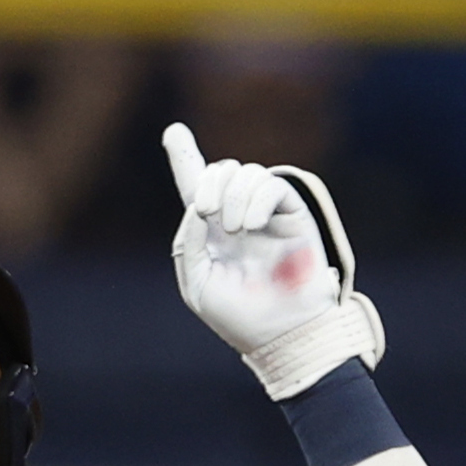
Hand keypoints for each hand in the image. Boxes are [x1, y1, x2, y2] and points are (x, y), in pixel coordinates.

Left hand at [162, 121, 383, 400]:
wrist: (282, 333)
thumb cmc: (239, 317)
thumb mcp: (197, 283)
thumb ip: (187, 243)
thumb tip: (197, 205)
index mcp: (212, 231)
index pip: (196, 185)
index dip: (184, 156)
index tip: (173, 132)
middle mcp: (238, 215)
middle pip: (220, 170)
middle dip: (207, 181)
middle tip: (206, 212)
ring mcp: (267, 213)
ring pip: (246, 173)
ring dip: (232, 196)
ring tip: (235, 230)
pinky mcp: (292, 214)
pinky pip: (272, 186)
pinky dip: (256, 200)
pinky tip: (250, 226)